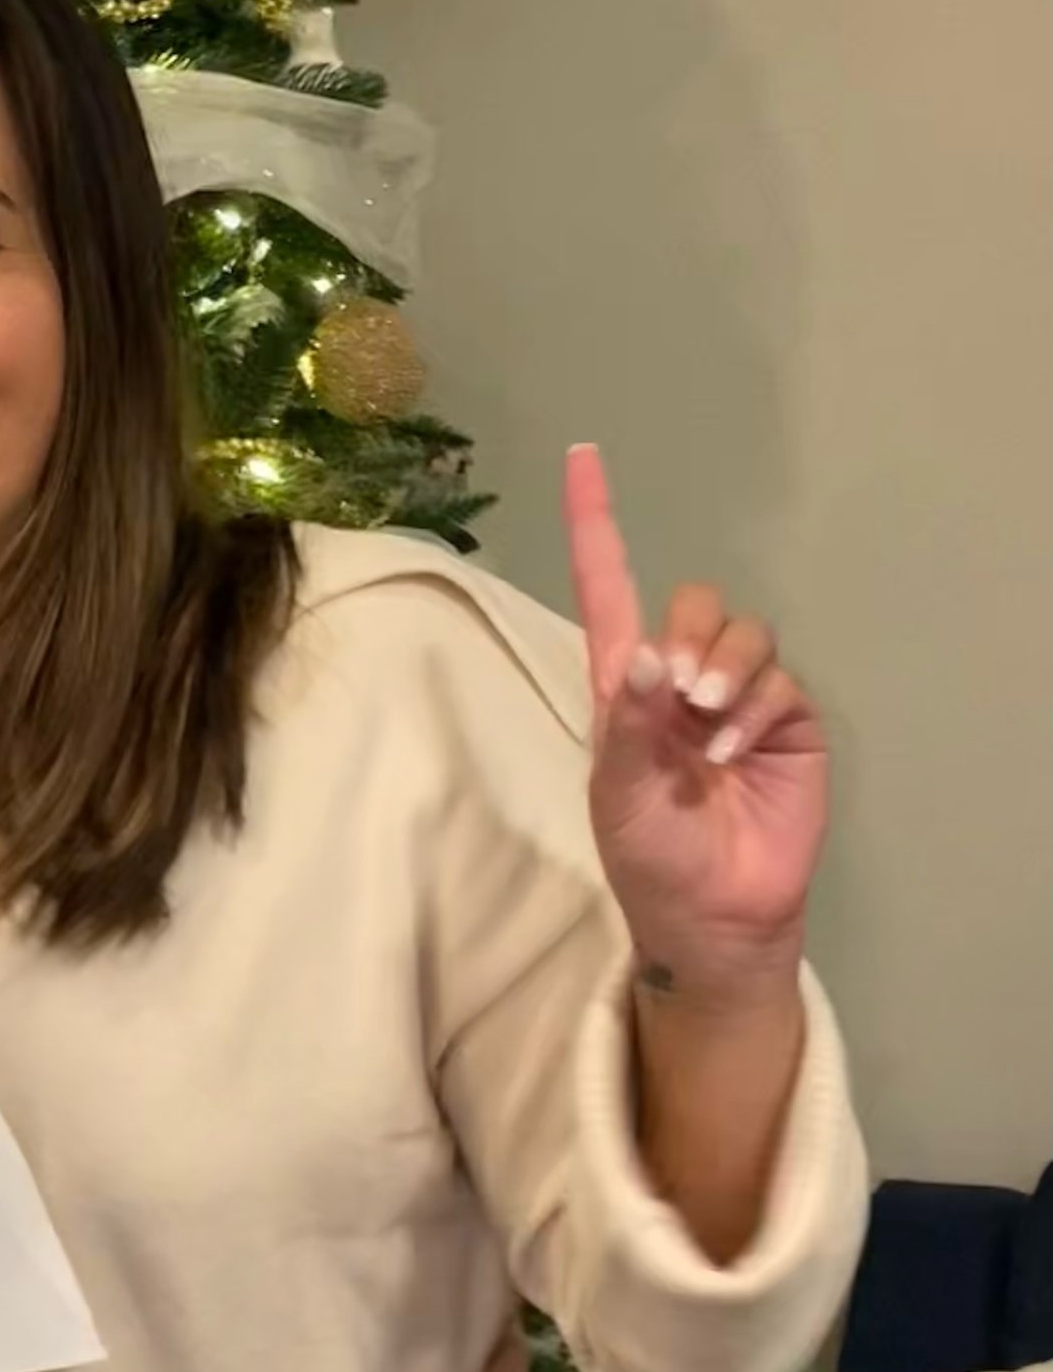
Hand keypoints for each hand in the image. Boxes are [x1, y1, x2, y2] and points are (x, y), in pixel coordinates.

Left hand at [564, 445, 828, 1007]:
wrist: (712, 916)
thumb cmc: (648, 857)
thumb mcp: (615, 794)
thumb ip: (626, 723)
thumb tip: (648, 654)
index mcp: (624, 687)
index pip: (607, 587)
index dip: (596, 522)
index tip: (583, 455)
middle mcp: (683, 680)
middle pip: (695, 603)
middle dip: (690, 633)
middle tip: (678, 694)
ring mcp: (740, 699)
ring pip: (744, 634)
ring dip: (724, 669)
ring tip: (704, 725)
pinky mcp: (788, 723)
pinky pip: (778, 683)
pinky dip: (753, 709)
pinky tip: (730, 753)